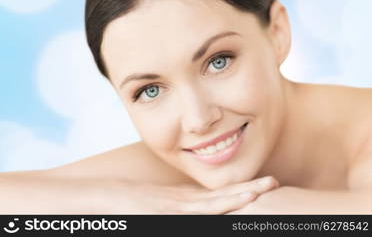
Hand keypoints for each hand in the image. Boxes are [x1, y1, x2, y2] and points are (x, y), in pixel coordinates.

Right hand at [98, 176, 279, 213]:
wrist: (108, 196)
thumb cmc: (132, 204)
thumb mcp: (162, 207)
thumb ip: (181, 209)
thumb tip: (199, 212)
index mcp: (186, 200)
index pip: (219, 196)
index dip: (242, 190)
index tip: (262, 187)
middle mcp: (186, 201)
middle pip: (223, 195)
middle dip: (250, 189)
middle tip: (274, 181)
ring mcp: (178, 206)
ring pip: (215, 202)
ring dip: (240, 195)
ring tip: (263, 188)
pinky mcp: (169, 212)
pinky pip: (199, 212)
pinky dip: (219, 208)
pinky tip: (234, 203)